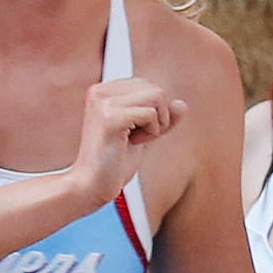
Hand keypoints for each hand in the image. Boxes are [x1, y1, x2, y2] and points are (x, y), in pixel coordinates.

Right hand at [65, 77, 185, 208]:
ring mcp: (103, 102)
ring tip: (133, 140)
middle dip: (157, 116)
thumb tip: (182, 104)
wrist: (90, 187)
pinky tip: (131, 144)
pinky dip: (151, 132)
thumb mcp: (143, 136)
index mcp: (103, 91)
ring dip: (156, 124)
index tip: (132, 133)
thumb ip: (161, 118)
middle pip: (155, 89)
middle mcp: (100, 91)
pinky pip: (151, 114)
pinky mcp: (110, 117)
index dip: (152, 112)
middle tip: (134, 138)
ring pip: (157, 96)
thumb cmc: (114, 164)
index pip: (149, 86)